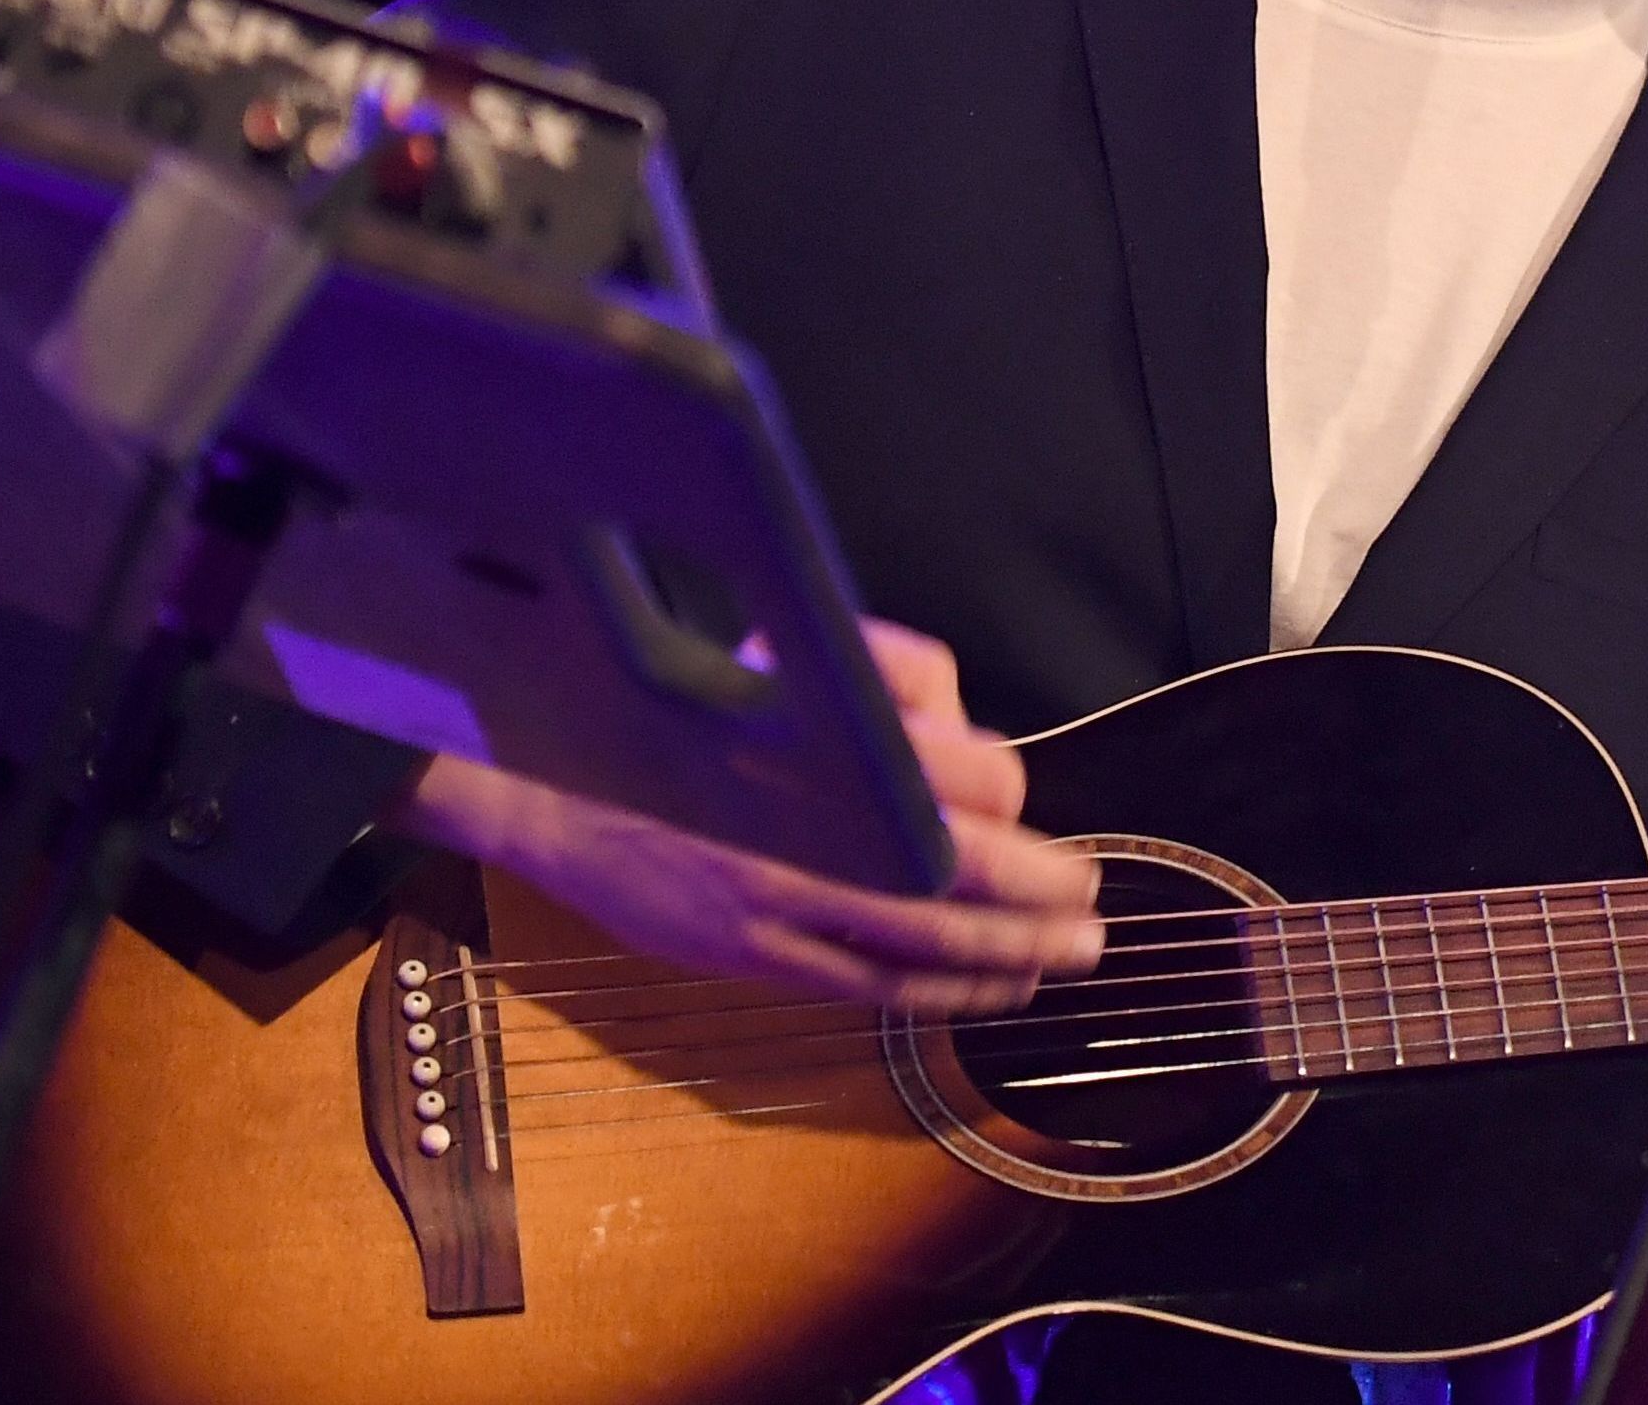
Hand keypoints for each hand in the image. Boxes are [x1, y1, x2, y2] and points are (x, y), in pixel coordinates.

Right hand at [391, 616, 1102, 1014]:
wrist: (556, 780)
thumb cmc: (681, 710)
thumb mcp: (786, 654)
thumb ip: (887, 670)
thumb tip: (965, 716)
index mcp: (826, 741)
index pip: (964, 782)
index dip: (1013, 805)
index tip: (1035, 815)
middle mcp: (815, 825)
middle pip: (967, 874)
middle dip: (1042, 896)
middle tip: (1091, 906)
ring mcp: (786, 899)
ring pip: (931, 944)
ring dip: (1014, 956)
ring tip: (1070, 957)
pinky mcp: (758, 953)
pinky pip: (876, 988)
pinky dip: (948, 994)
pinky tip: (996, 990)